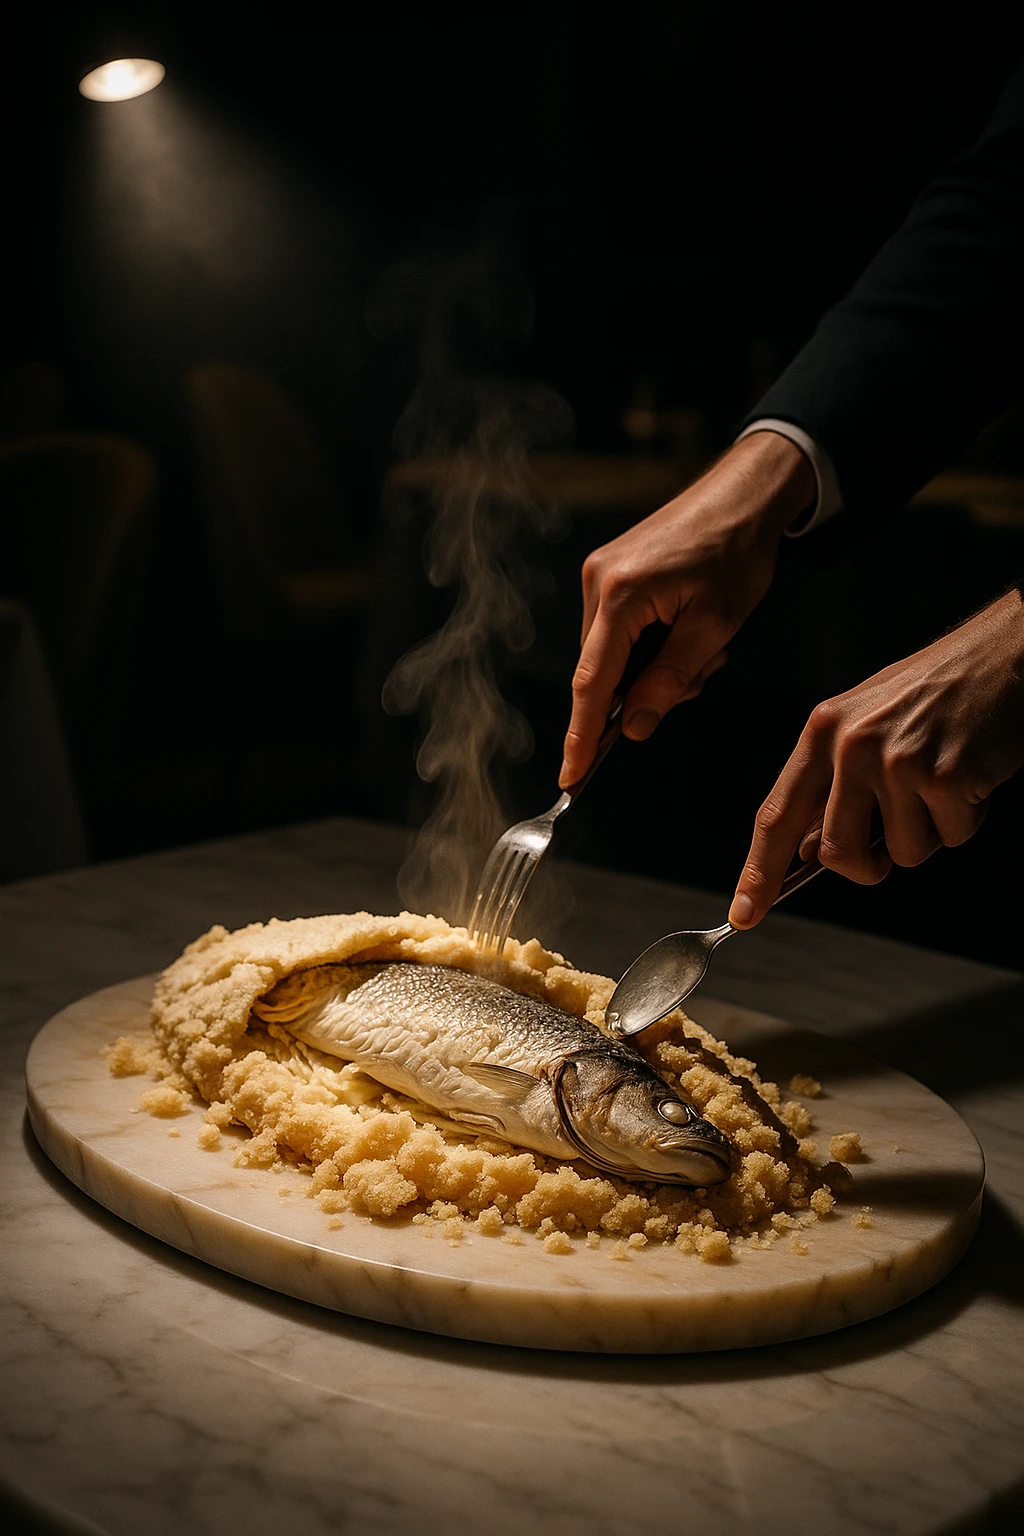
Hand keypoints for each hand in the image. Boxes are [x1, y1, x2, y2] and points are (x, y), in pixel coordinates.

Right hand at [559, 432, 815, 786]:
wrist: (743, 494)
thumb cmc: (736, 552)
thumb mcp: (714, 626)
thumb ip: (670, 680)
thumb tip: (634, 728)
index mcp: (620, 596)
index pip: (592, 683)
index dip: (581, 736)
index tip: (571, 776)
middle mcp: (596, 583)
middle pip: (602, 672)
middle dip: (644, 693)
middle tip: (698, 678)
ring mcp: (598, 575)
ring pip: (612, 656)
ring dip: (653, 669)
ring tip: (704, 646)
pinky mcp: (608, 572)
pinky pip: (617, 632)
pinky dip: (649, 647)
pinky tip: (687, 632)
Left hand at [728, 587, 1023, 927]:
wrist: (1001, 653)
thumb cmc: (933, 692)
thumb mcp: (864, 722)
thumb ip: (831, 784)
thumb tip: (806, 850)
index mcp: (821, 731)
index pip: (776, 815)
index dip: (758, 872)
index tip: (744, 912)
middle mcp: (851, 745)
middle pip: (837, 853)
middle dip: (866, 866)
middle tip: (889, 849)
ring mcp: (896, 761)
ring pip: (902, 855)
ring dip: (928, 833)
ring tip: (940, 783)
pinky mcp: (944, 777)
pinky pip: (950, 838)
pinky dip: (966, 820)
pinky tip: (969, 777)